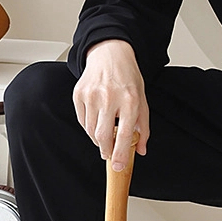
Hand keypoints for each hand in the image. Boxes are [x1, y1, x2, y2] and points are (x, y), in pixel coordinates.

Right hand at [73, 39, 149, 171]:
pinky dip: (89, 126)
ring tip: (106, 131)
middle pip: (102, 137)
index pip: (124, 135)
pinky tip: (97, 120)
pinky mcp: (79, 94)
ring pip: (90, 131)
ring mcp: (92, 96)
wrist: (110, 55)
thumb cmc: (128, 78)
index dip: (119, 155)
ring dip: (98, 139)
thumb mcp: (142, 100)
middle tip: (109, 154)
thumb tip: (140, 150)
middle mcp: (109, 98)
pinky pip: (81, 121)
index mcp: (129, 100)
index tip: (117, 166)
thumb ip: (142, 127)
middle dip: (106, 151)